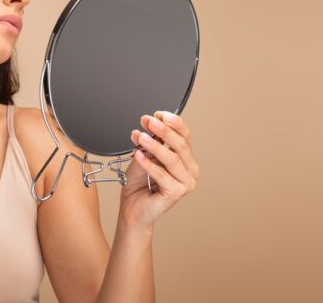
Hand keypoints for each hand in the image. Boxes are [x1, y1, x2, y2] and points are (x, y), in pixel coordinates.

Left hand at [119, 111, 199, 228]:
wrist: (132, 207)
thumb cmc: (140, 182)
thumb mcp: (145, 154)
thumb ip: (151, 140)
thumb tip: (152, 121)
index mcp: (186, 159)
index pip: (184, 136)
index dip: (173, 123)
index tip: (158, 114)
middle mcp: (190, 170)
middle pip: (181, 145)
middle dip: (164, 131)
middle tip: (149, 122)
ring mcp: (186, 183)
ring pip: (172, 159)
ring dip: (155, 145)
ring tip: (140, 137)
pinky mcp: (177, 193)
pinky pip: (162, 174)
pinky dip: (149, 163)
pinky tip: (138, 155)